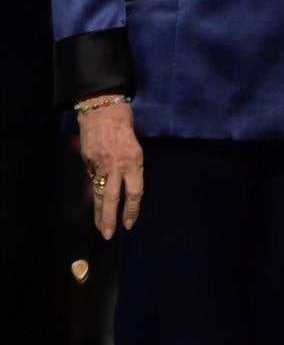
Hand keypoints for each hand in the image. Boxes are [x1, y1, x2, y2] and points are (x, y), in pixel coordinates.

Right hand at [77, 98, 142, 238]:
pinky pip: (92, 178)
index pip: (135, 193)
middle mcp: (117, 166)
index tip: (129, 224)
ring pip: (99, 193)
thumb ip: (130, 167)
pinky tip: (94, 200)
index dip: (132, 210)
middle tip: (107, 235)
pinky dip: (94, 189)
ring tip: (99, 227)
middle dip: (109, 218)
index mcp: (135, 162)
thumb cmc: (124, 126)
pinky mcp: (87, 161)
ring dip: (98, 212)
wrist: (103, 109)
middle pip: (112, 198)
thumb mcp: (135, 147)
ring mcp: (100, 165)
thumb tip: (123, 186)